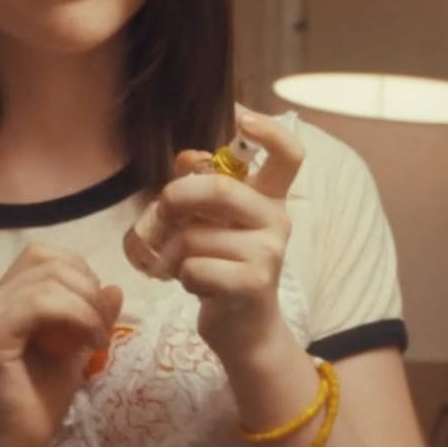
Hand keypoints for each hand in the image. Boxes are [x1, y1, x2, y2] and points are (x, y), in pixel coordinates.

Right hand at [0, 245, 122, 446]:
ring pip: (46, 278)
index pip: (43, 256)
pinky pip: (38, 304)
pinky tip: (88, 344)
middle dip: (87, 287)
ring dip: (85, 305)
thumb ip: (91, 316)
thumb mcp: (76, 349)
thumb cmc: (39, 401)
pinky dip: (74, 316)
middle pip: (46, 260)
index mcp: (5, 298)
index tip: (96, 312)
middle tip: (102, 328)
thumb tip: (115, 287)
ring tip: (98, 340)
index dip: (79, 272)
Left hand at [154, 110, 303, 364]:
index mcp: (270, 198)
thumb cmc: (221, 268)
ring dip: (171, 252)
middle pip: (218, 189)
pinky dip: (181, 278)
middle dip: (175, 200)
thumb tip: (187, 158)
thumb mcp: (212, 224)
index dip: (269, 130)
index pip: (288, 154)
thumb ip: (201, 187)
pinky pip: (194, 267)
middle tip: (159, 217)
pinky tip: (195, 286)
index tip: (240, 116)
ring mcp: (268, 253)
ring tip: (177, 264)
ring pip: (195, 235)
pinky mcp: (253, 283)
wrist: (243, 330)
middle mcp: (276, 220)